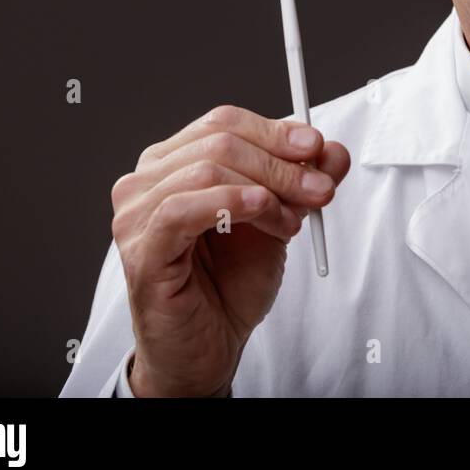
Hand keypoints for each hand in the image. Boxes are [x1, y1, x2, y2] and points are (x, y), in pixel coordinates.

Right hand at [110, 105, 349, 395]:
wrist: (210, 346)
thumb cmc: (231, 283)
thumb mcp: (279, 220)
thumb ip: (302, 181)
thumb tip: (333, 149)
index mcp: (174, 163)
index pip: (224, 122)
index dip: (275, 131)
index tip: (318, 148)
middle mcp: (147, 181)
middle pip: (219, 142)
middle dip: (281, 163)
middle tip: (321, 189)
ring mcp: (137, 215)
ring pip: (207, 170)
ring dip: (266, 189)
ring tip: (295, 220)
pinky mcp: (141, 250)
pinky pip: (182, 209)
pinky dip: (230, 202)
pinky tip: (262, 209)